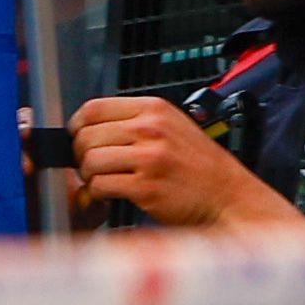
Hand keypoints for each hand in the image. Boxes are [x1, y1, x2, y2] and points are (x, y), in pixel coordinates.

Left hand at [62, 93, 279, 233]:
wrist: (227, 195)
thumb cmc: (199, 166)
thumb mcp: (172, 126)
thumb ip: (137, 121)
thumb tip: (93, 127)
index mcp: (154, 109)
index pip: (94, 108)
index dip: (77, 126)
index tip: (77, 138)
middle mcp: (151, 129)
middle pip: (87, 135)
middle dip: (81, 154)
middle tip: (91, 166)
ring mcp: (149, 158)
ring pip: (90, 161)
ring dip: (89, 176)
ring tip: (103, 181)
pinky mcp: (146, 187)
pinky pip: (101, 186)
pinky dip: (98, 193)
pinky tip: (111, 194)